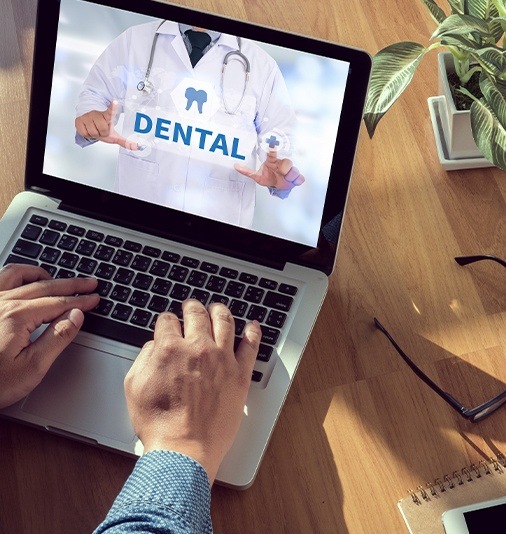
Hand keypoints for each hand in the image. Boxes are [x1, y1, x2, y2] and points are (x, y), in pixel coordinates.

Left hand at [0, 264, 98, 408]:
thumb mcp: (32, 368)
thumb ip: (57, 338)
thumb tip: (76, 316)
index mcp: (17, 317)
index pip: (58, 302)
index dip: (80, 300)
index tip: (94, 298)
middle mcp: (1, 303)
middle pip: (44, 286)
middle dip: (71, 284)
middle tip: (89, 283)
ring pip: (17, 274)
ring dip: (41, 274)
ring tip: (56, 278)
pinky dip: (15, 275)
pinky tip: (21, 281)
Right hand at [75, 100, 138, 149]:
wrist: (88, 126)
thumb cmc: (102, 130)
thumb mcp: (113, 136)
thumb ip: (124, 142)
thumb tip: (137, 148)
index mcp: (107, 117)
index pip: (111, 112)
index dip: (113, 108)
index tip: (115, 102)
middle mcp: (97, 114)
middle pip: (103, 130)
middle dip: (102, 134)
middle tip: (100, 131)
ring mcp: (87, 116)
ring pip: (93, 132)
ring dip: (94, 135)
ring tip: (94, 130)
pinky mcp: (78, 120)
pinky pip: (84, 133)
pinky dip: (86, 135)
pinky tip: (87, 130)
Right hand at [124, 299, 261, 482]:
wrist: (183, 450)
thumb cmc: (159, 424)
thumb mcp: (134, 387)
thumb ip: (143, 358)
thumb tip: (153, 345)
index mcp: (169, 348)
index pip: (168, 320)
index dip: (166, 320)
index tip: (168, 323)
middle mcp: (197, 348)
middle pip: (196, 314)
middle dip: (191, 307)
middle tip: (191, 307)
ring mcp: (222, 359)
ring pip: (224, 321)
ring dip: (219, 310)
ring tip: (217, 308)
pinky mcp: (239, 374)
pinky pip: (251, 346)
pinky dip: (252, 332)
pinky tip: (252, 325)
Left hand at [234, 149, 304, 190]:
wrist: (277, 187)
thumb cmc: (268, 178)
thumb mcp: (257, 177)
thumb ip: (247, 172)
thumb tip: (235, 166)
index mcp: (272, 162)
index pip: (273, 154)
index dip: (273, 148)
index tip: (272, 143)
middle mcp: (282, 164)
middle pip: (287, 162)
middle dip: (285, 169)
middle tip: (281, 174)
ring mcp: (290, 170)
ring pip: (294, 170)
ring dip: (291, 176)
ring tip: (287, 179)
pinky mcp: (296, 178)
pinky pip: (300, 178)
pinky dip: (297, 180)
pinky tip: (294, 182)